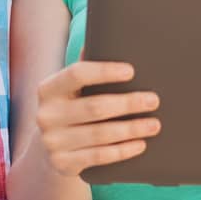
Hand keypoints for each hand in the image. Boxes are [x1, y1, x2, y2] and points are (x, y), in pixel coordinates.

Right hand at [35, 60, 158, 177]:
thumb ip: (84, 67)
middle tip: (153, 100)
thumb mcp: (70, 90)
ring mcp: (52, 142)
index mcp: (48, 89)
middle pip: (94, 107)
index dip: (105, 72)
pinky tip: (140, 144)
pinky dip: (123, 150)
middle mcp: (45, 115)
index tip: (131, 71)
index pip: (77, 74)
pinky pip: (99, 156)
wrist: (48, 150)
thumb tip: (103, 35)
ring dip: (131, 129)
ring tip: (154, 124)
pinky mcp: (62, 164)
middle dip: (128, 104)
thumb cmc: (69, 109)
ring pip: (100, 134)